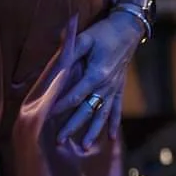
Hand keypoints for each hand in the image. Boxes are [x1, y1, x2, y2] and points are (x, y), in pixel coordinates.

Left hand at [52, 9, 142, 152]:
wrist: (128, 29)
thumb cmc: (104, 32)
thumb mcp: (85, 38)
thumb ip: (69, 51)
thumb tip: (54, 62)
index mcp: (96, 73)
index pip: (75, 95)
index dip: (60, 106)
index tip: (47, 115)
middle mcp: (106, 85)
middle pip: (87, 110)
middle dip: (73, 126)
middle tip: (60, 141)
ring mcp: (114, 88)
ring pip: (103, 114)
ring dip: (93, 131)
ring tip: (84, 147)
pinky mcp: (119, 88)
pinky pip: (117, 109)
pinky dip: (115, 123)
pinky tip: (112, 137)